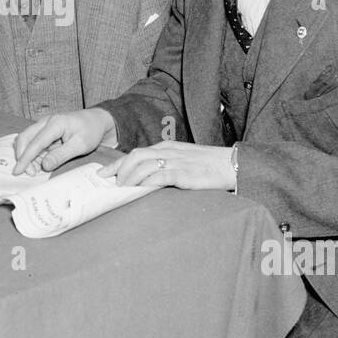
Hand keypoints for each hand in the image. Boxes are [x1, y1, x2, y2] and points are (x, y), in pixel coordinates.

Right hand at [13, 109, 116, 174]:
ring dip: (28, 156)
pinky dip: (33, 154)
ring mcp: (44, 126)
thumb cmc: (90, 131)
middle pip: (25, 138)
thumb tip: (44, 166)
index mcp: (55, 123)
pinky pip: (34, 143)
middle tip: (30, 172)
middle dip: (23, 157)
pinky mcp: (45, 132)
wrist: (96, 121)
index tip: (18, 171)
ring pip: (27, 140)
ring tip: (36, 170)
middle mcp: (46, 122)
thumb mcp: (80, 145)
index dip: (25, 158)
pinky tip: (40, 163)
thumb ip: (61, 155)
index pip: (35, 142)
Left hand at [100, 141, 235, 190]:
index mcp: (168, 147)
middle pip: (135, 156)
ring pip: (143, 165)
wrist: (234, 164)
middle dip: (119, 169)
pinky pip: (159, 176)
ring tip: (123, 190)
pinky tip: (140, 190)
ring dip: (129, 178)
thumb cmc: (210, 164)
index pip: (136, 152)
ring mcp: (176, 161)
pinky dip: (146, 183)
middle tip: (110, 183)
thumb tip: (148, 178)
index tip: (103, 173)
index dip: (117, 162)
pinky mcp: (184, 174)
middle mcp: (169, 151)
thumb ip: (167, 164)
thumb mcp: (185, 159)